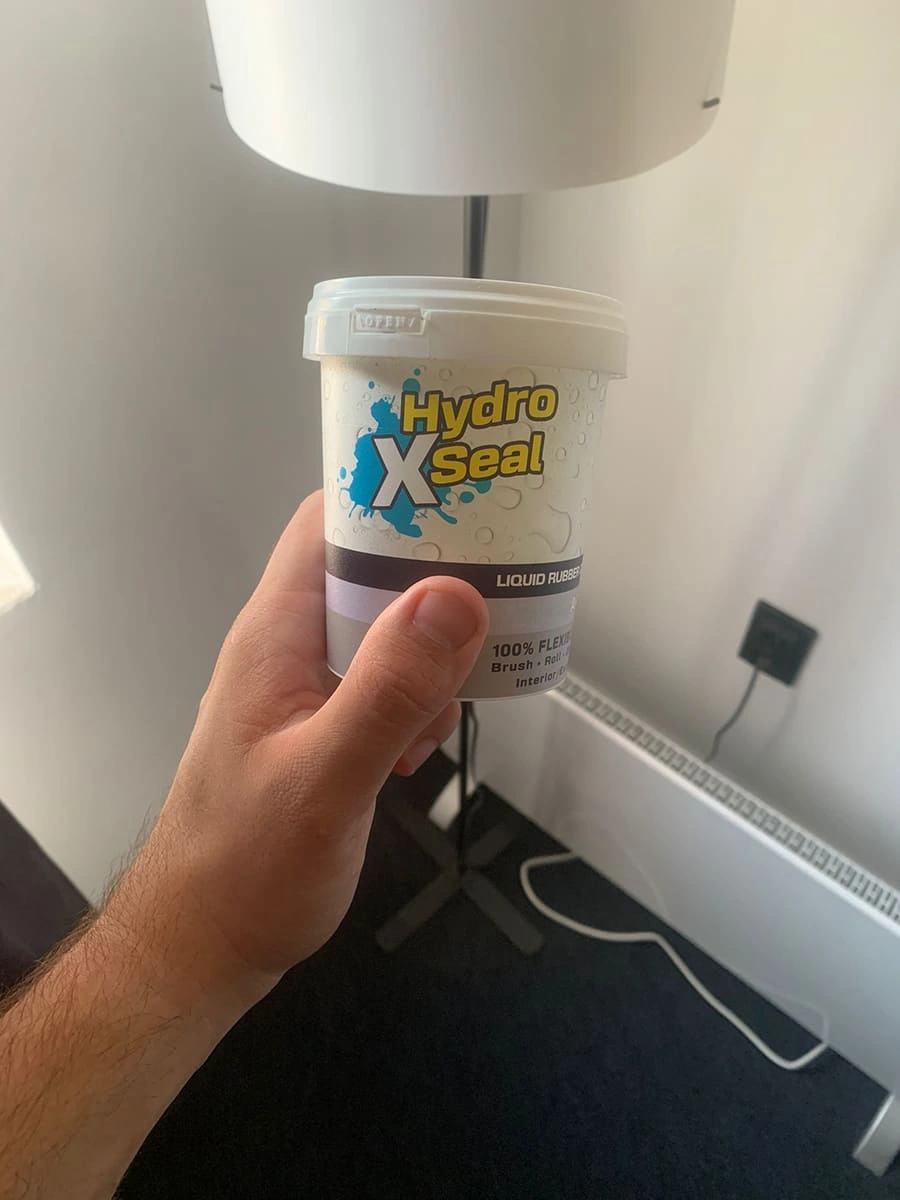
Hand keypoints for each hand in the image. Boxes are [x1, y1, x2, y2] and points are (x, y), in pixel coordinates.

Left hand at [105, 490, 487, 1021]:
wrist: (205, 943)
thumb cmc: (246, 870)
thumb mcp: (326, 778)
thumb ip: (388, 691)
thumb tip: (453, 598)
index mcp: (275, 634)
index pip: (329, 523)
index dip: (394, 498)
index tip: (467, 499)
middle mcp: (288, 647)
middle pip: (368, 571)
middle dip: (433, 580)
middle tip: (498, 592)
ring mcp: (305, 688)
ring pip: (384, 630)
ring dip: (430, 652)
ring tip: (453, 696)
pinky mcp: (322, 726)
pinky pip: (381, 683)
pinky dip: (415, 699)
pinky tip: (420, 744)